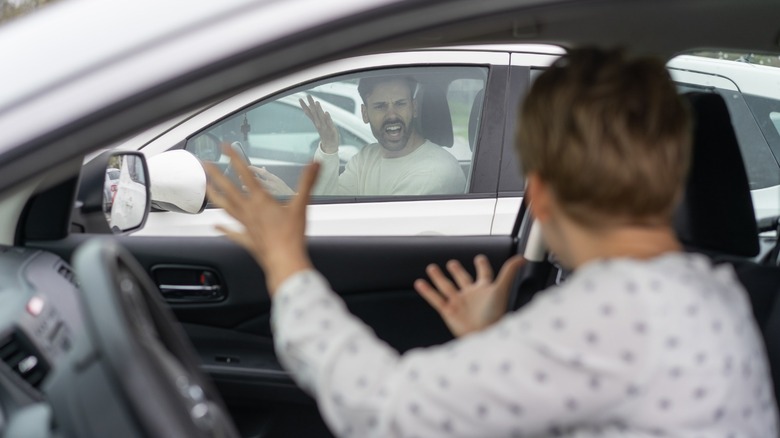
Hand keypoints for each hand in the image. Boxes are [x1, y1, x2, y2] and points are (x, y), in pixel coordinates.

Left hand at [205, 145, 318, 293]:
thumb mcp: (301, 205)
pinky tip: (215, 225)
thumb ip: (308, 182)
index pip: (245, 174)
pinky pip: (232, 232)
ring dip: (215, 197)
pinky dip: (223, 228)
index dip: (235, 159)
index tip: (225, 148)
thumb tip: (315, 164)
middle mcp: (249, 211)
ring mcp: (246, 226)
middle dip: (216, 175)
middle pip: (228, 190)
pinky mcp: (247, 240)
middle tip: (205, 164)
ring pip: (226, 208)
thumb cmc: (291, 236)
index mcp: (261, 201)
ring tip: (206, 188)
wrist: (285, 261)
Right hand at [300, 95, 339, 153]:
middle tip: (307, 96)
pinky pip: (329, 123)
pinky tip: (326, 112)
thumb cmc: (325, 134)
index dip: (304, 106)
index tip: (300, 99)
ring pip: (321, 117)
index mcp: (316, 122)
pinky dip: (328, 118)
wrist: (330, 146)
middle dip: (311, 104)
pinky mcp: (331, 130)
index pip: (309, 113)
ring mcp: (325, 127)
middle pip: (314, 113)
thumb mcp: (319, 125)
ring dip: (319, 110)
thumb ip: (315, 116)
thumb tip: (309, 108)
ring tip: (316, 102)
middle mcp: (319, 124)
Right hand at [414, 255, 524, 337]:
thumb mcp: (501, 288)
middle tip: (452, 263)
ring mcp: (459, 303)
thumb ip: (509, 271)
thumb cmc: (494, 314)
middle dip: (457, 271)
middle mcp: (471, 295)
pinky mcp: (449, 311)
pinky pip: (436, 299)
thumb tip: (523, 257)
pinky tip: (420, 283)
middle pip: (463, 279)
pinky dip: (428, 292)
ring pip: (446, 286)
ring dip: (439, 277)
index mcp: (484, 289)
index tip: (479, 258)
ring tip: (431, 268)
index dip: (482, 266)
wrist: (483, 335)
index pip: (483, 273)